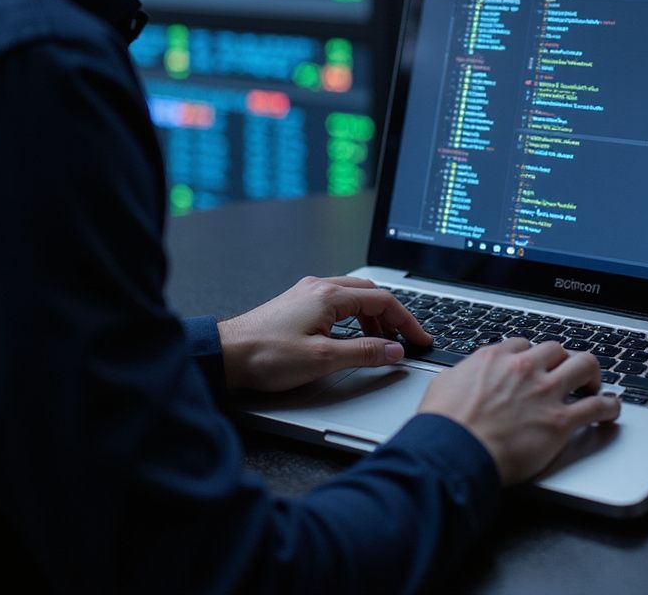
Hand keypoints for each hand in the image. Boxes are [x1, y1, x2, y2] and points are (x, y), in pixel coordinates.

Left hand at [215, 276, 431, 391]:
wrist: (226, 355)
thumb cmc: (266, 355)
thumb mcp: (323, 359)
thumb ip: (364, 353)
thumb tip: (394, 350)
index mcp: (329, 295)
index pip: (382, 300)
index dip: (406, 321)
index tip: (420, 339)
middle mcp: (319, 287)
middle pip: (369, 294)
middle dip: (392, 317)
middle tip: (405, 340)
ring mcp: (307, 294)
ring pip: (353, 298)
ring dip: (372, 318)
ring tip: (381, 344)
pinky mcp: (297, 304)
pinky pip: (337, 304)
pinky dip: (354, 319)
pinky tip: (352, 338)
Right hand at [418, 339, 619, 484]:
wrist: (453, 450)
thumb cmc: (444, 424)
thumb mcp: (446, 383)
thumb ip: (463, 374)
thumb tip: (463, 377)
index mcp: (496, 357)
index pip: (524, 344)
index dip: (532, 355)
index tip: (535, 365)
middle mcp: (524, 368)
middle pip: (557, 349)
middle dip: (563, 360)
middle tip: (566, 373)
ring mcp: (545, 392)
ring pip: (584, 365)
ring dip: (592, 374)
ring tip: (593, 385)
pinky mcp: (560, 421)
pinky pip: (597, 407)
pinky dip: (609, 407)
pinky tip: (611, 410)